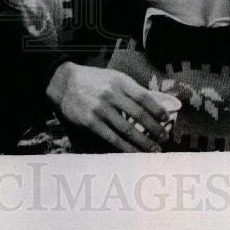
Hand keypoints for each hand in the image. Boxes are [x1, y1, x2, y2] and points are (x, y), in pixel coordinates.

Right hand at [46, 62, 170, 151]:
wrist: (64, 83)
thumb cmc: (93, 80)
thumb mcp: (113, 77)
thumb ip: (132, 90)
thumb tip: (155, 105)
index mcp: (119, 81)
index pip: (144, 97)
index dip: (157, 110)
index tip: (166, 119)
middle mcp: (110, 94)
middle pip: (138, 115)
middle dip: (154, 129)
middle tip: (163, 138)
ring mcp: (100, 109)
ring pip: (127, 130)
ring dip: (143, 142)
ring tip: (154, 150)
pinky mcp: (90, 122)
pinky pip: (112, 138)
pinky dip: (126, 147)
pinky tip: (135, 152)